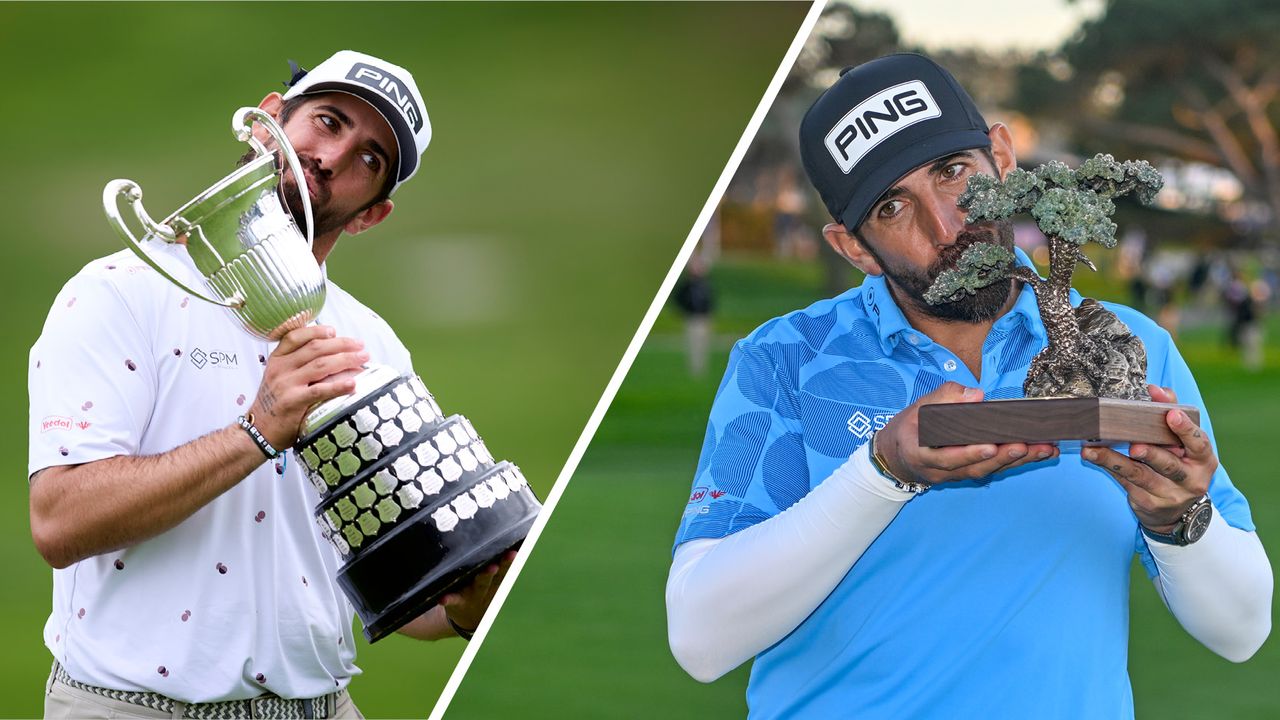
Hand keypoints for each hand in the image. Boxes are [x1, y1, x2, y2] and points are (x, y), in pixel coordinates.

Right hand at [247, 325, 367, 449]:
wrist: (258, 431)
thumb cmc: (274, 404)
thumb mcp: (278, 378)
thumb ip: (296, 365)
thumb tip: (329, 353)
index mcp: (277, 359)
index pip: (296, 336)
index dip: (317, 331)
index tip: (334, 331)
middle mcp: (280, 368)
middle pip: (315, 348)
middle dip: (341, 344)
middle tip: (360, 346)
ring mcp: (286, 384)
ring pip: (321, 365)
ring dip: (345, 360)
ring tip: (363, 359)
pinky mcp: (293, 402)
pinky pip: (320, 390)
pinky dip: (338, 386)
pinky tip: (353, 384)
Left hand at [440, 550, 516, 633]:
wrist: (468, 619)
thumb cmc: (482, 591)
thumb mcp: (493, 583)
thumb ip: (498, 565)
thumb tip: (507, 539)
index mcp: (495, 583)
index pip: (504, 571)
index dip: (509, 562)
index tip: (514, 553)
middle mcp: (485, 589)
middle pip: (491, 578)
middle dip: (493, 571)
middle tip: (495, 565)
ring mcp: (471, 596)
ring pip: (478, 586)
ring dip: (482, 579)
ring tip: (487, 571)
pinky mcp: (456, 603)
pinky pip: (453, 601)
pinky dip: (448, 600)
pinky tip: (442, 599)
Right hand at [877, 382, 1058, 486]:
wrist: (897, 455)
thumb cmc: (908, 428)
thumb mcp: (916, 407)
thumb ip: (944, 398)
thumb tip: (976, 395)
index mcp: (921, 454)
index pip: (946, 457)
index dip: (969, 454)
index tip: (991, 446)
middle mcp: (940, 471)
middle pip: (974, 468)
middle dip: (1003, 458)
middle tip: (1028, 446)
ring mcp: (955, 476)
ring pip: (987, 471)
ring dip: (1017, 462)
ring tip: (1044, 450)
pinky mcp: (968, 474)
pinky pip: (992, 469)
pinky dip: (1016, 462)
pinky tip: (1039, 453)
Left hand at [1082, 385, 1214, 531]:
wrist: (1175, 510)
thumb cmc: (1178, 463)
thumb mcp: (1182, 442)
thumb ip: (1172, 411)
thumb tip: (1156, 389)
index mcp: (1204, 460)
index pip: (1199, 443)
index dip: (1186, 429)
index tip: (1171, 414)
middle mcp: (1191, 480)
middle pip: (1169, 465)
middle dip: (1152, 454)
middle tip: (1135, 445)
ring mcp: (1169, 495)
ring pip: (1141, 476)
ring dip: (1115, 461)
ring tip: (1094, 451)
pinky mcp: (1148, 503)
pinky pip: (1125, 483)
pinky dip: (1108, 468)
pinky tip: (1092, 457)